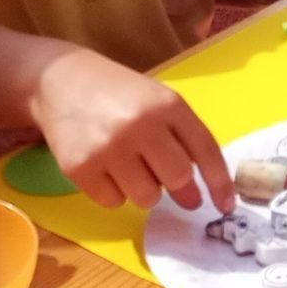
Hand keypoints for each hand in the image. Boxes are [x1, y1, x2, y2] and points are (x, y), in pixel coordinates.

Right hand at [31, 47, 233, 211]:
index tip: (227, 206)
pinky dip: (114, 193)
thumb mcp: (157, 100)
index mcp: (168, 105)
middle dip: (180, 189)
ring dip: (145, 191)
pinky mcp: (79, 168)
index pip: (205, 150)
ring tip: (131, 166)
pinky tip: (105, 168)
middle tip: (175, 188)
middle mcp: (141, 125)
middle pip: (178, 178)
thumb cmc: (118, 94)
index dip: (220, 183)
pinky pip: (113, 202)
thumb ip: (181, 138)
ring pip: (147, 197)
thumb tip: (197, 192)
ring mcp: (109, 147)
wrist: (59, 81)